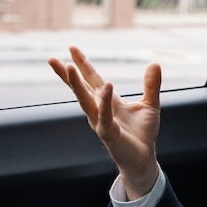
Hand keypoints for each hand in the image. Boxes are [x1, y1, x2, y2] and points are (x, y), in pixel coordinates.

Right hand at [47, 45, 160, 199]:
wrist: (143, 159)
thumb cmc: (143, 133)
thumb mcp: (150, 104)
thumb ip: (151, 85)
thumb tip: (154, 63)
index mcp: (108, 101)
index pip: (92, 79)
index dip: (82, 64)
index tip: (71, 47)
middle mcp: (100, 110)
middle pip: (80, 88)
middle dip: (67, 74)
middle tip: (52, 58)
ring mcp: (101, 121)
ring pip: (85, 100)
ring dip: (76, 84)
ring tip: (68, 66)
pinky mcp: (108, 133)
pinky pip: (104, 115)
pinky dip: (104, 102)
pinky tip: (106, 87)